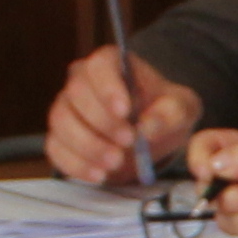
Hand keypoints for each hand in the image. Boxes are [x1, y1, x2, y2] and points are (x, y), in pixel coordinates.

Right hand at [45, 45, 204, 187]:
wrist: (151, 136)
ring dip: (88, 145)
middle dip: (102, 121)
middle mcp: (81, 81)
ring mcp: (66, 109)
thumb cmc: (163, 112)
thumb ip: (171, 112)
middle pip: (77, 94)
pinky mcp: (60, 138)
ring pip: (61, 122)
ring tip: (115, 163)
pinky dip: (76, 164)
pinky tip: (99, 174)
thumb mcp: (181, 108)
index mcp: (111, 63)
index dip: (108, 87)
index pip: (99, 66)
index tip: (125, 111)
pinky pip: (56, 148)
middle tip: (128, 142)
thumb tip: (148, 127)